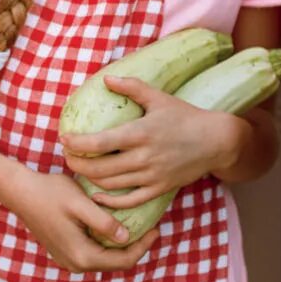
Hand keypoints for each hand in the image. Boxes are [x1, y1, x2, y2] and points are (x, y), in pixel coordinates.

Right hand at [7, 170, 158, 272]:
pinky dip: (106, 242)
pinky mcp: (63, 251)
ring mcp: (67, 259)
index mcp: (82, 256)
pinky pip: (92, 252)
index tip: (156, 229)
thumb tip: (126, 237)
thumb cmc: (50, 193)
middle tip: (150, 226)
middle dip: (135, 246)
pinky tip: (113, 225)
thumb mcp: (82, 204)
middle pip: (115, 262)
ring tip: (136, 225)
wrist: (20, 192)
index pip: (123, 261)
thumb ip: (104, 223)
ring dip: (120, 245)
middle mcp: (75, 264)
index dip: (143, 247)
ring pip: (104, 258)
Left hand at [60, 77, 244, 207]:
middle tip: (66, 155)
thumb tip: (106, 79)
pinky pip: (130, 201)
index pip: (100, 142)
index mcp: (141, 133)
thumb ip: (132, 87)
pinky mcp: (159, 189)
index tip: (64, 139)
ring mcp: (151, 176)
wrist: (216, 141)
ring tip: (78, 169)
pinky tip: (97, 195)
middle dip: (76, 163)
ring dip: (89, 178)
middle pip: (100, 168)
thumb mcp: (159, 98)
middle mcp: (144, 157)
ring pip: (111, 185)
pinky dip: (110, 202)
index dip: (77, 143)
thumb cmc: (185, 116)